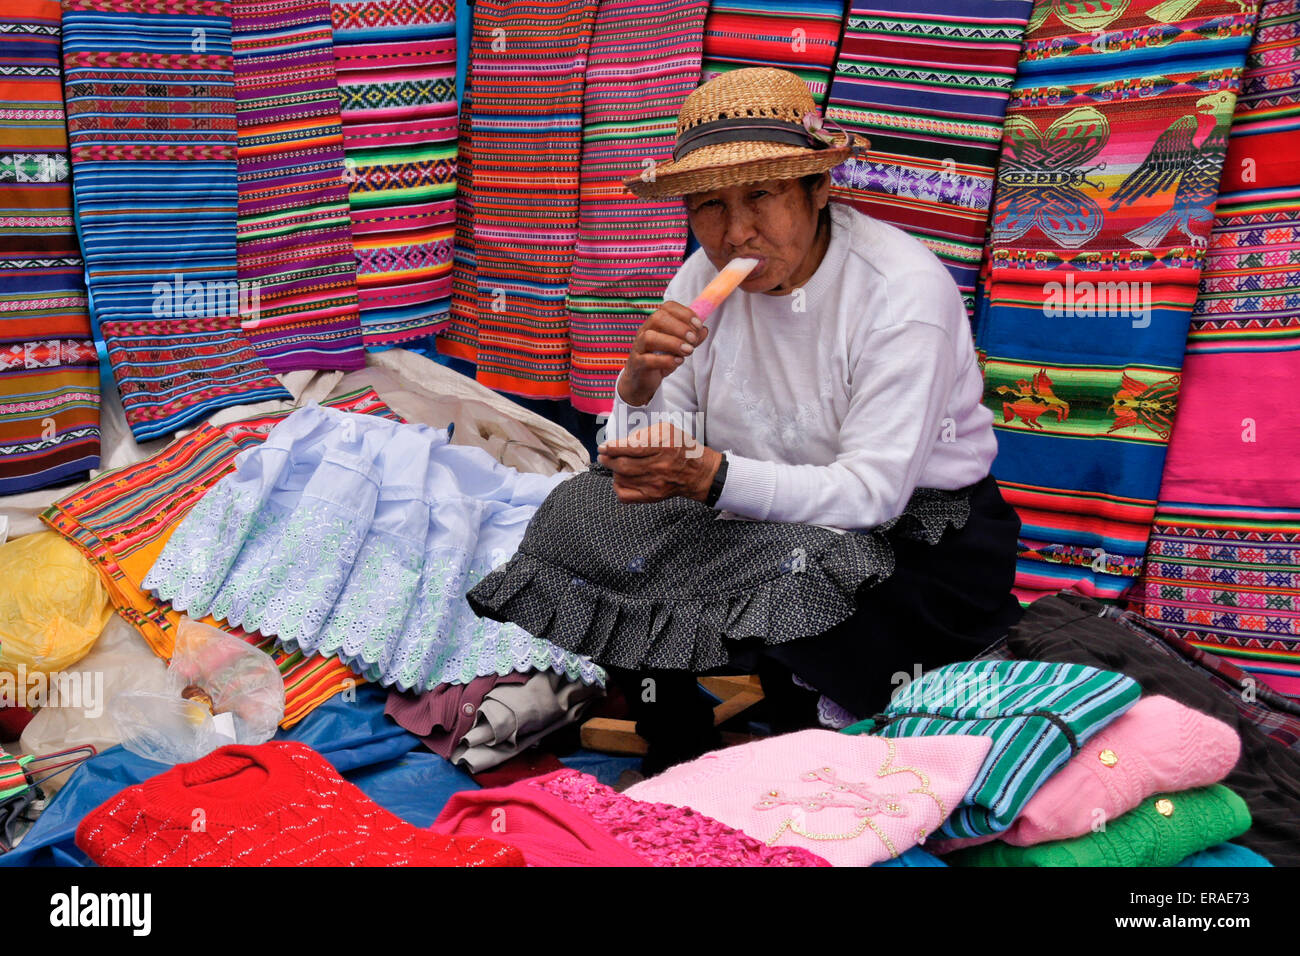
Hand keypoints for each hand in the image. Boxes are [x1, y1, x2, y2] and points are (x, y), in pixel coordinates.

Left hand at [598, 423, 721, 503]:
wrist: (698, 473)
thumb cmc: (681, 448)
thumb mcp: (667, 431)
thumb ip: (644, 433)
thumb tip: (623, 442)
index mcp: (663, 447)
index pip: (632, 448)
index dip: (613, 447)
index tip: (603, 446)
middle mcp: (659, 467)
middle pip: (623, 465)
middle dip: (608, 459)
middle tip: (603, 455)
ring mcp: (655, 484)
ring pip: (622, 479)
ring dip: (613, 471)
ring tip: (614, 464)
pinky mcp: (652, 496)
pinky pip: (625, 496)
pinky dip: (617, 487)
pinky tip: (620, 479)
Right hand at [618, 301, 706, 406]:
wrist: (642, 380)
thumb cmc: (660, 359)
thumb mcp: (678, 347)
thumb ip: (691, 338)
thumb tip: (704, 330)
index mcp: (655, 323)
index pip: (667, 308)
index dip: (684, 313)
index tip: (698, 325)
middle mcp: (645, 331)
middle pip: (657, 318)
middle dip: (679, 328)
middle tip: (692, 340)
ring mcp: (639, 347)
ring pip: (649, 337)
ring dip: (673, 343)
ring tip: (687, 351)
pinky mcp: (637, 364)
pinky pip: (647, 360)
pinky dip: (665, 360)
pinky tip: (677, 361)